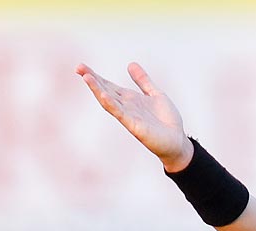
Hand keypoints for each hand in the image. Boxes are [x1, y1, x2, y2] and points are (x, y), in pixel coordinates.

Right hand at [76, 61, 191, 170]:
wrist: (177, 140)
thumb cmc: (167, 120)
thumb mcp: (155, 94)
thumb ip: (143, 81)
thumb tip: (130, 64)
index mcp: (130, 99)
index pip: (109, 85)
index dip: (96, 76)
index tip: (82, 67)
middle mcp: (126, 107)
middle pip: (105, 91)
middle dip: (92, 80)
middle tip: (78, 68)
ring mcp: (129, 116)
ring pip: (109, 101)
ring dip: (97, 90)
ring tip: (86, 77)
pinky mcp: (135, 126)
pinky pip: (121, 114)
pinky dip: (112, 105)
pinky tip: (103, 96)